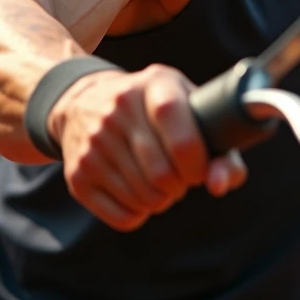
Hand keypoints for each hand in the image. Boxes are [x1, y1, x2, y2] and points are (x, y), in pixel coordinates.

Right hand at [48, 64, 246, 229]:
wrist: (84, 102)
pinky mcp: (78, 174)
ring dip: (162, 201)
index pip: (174, 122)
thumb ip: (221, 147)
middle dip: (181, 185)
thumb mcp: (188, 108)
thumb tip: (218, 184)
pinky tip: (139, 193)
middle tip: (181, 178)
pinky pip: (124, 216)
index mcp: (154, 83)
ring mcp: (94, 141)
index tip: (200, 169)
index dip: (195, 158)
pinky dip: (140, 214)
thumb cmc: (156, 110)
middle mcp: (119, 108)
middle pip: (161, 173)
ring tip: (161, 183)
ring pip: (144, 198)